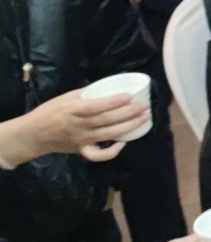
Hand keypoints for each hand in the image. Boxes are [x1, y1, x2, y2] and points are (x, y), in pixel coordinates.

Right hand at [0, 88, 148, 166]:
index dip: (113, 102)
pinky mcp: (82, 150)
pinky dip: (111, 152)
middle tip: (145, 106)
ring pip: (108, 135)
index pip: (95, 107)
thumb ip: (85, 93)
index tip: (129, 96)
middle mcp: (78, 126)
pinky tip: (124, 143)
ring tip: (144, 118)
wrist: (33, 135)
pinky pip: (98, 155)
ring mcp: (81, 140)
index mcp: (72, 110)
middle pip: (106, 121)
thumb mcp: (65, 98)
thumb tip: (108, 86)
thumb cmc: (49, 112)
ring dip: (129, 127)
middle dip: (128, 113)